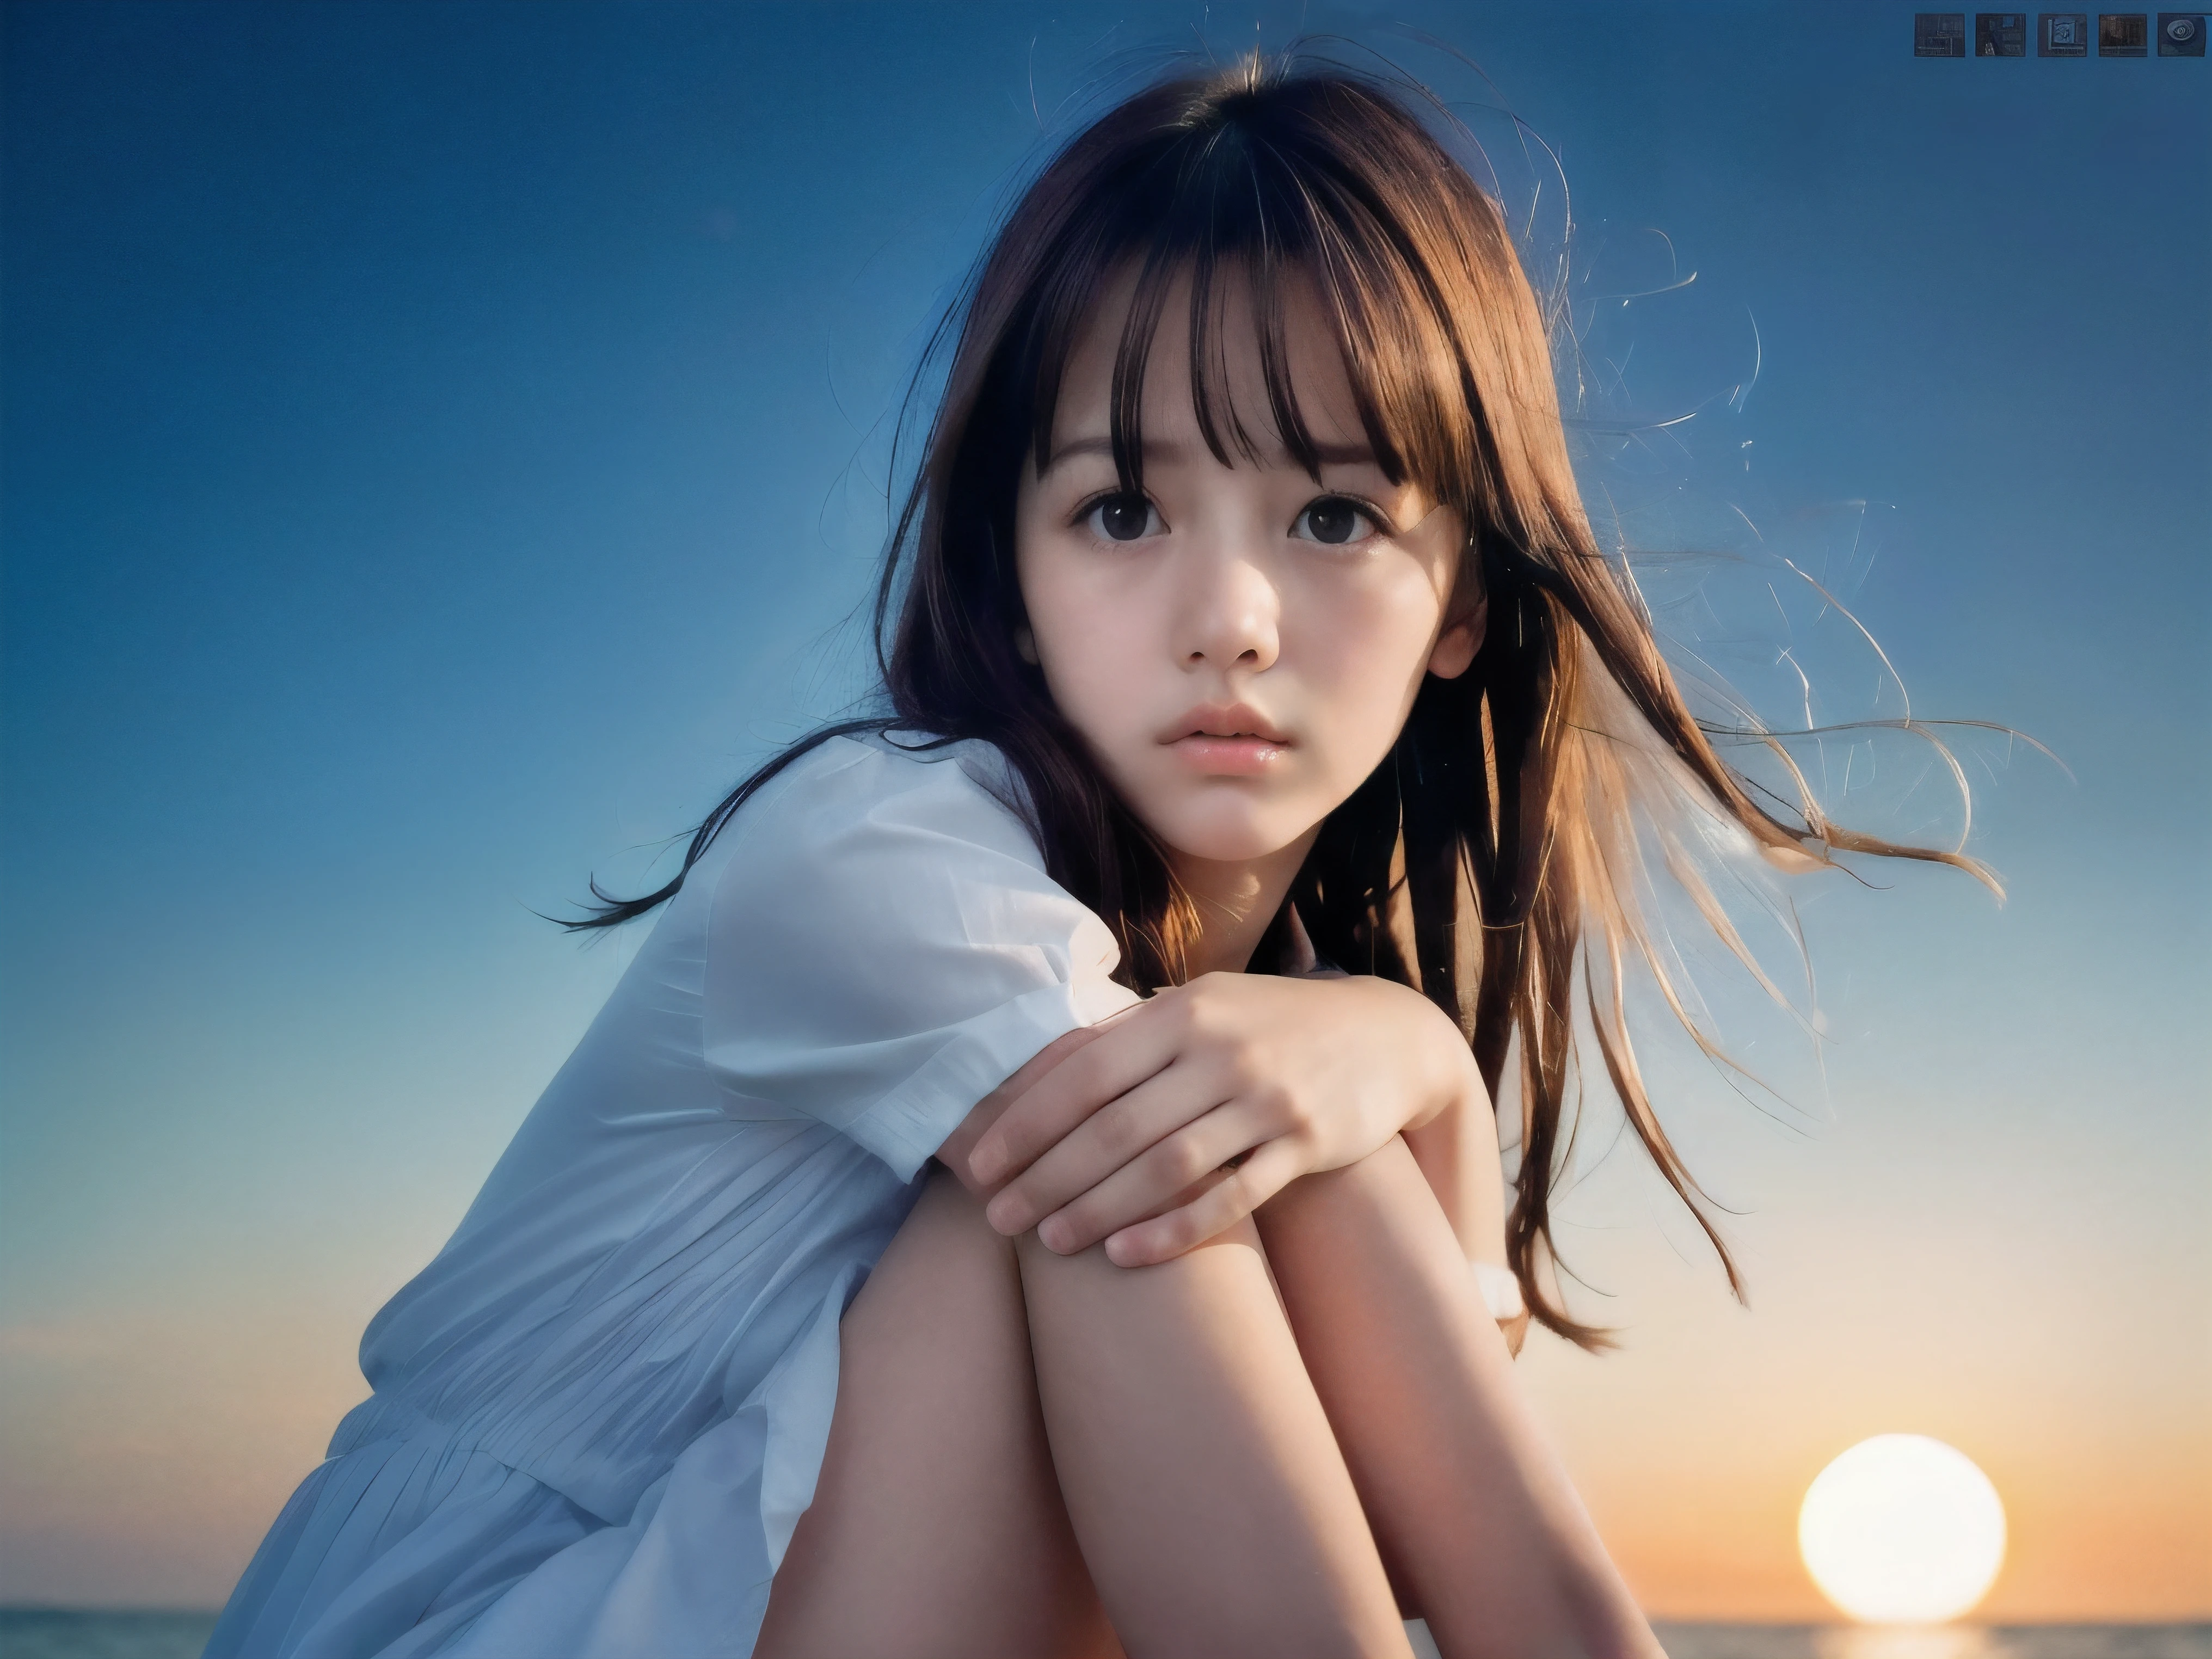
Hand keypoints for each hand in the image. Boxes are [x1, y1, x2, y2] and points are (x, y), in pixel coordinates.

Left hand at [966, 970, 1484, 1265]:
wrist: (1390, 1035)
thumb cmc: (1269, 1024)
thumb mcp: (1202, 1007)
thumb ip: (1127, 1036)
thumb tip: (1036, 1071)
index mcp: (1183, 1012)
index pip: (1085, 1072)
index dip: (1027, 1121)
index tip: (980, 1163)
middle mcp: (1221, 1051)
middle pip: (1116, 1126)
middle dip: (1048, 1176)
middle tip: (999, 1217)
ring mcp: (1267, 1098)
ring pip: (1166, 1165)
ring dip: (1099, 1208)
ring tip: (1049, 1242)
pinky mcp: (1306, 1144)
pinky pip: (1231, 1196)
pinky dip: (1174, 1229)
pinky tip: (1126, 1254)